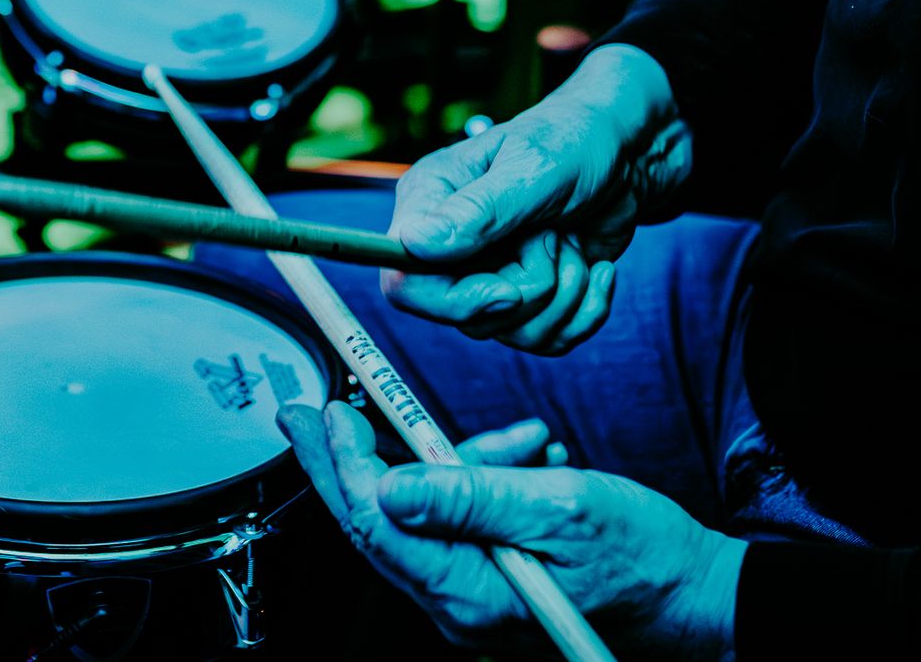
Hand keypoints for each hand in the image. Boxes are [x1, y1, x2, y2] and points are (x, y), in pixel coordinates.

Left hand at [279, 402, 743, 658]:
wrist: (704, 596)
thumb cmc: (647, 558)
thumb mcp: (563, 509)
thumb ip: (474, 497)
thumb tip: (393, 485)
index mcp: (471, 592)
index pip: (378, 524)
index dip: (344, 464)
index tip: (328, 411)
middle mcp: (461, 604)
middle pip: (378, 523)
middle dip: (345, 461)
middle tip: (309, 410)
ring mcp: (475, 595)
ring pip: (425, 512)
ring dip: (460, 460)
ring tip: (527, 442)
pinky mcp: (491, 579)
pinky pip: (461, 518)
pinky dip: (488, 477)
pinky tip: (533, 457)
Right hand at [382, 44, 692, 353]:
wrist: (630, 155)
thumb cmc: (575, 142)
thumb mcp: (532, 171)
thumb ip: (477, 212)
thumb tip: (414, 244)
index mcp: (429, 204)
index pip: (404, 282)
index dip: (452, 301)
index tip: (508, 289)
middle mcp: (449, 246)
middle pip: (463, 317)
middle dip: (528, 289)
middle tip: (554, 239)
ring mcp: (487, 274)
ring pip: (510, 332)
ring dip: (563, 296)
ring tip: (573, 244)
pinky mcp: (526, 297)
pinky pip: (546, 339)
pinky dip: (584, 311)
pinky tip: (596, 269)